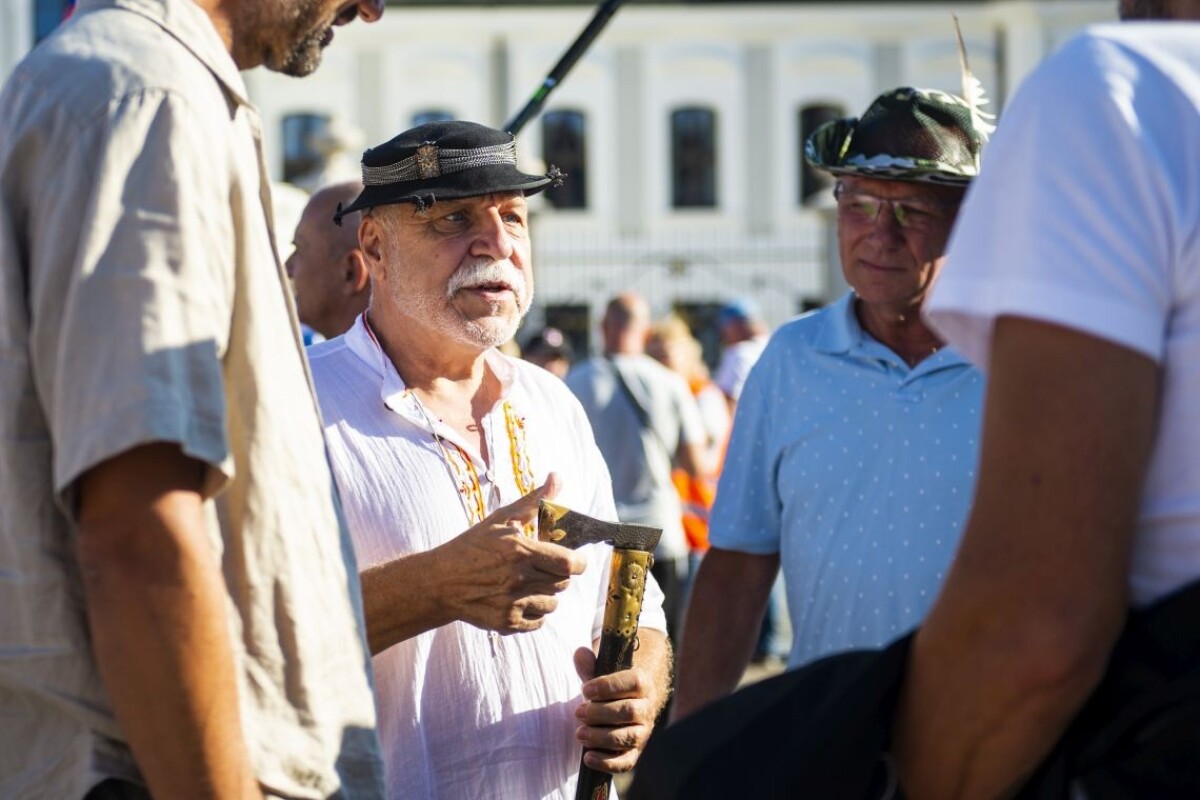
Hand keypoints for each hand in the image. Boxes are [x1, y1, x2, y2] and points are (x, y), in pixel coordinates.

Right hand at [435, 474, 585, 633]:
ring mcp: (513, 603)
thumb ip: (533, 501)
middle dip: (558, 575)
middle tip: (542, 568)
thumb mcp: (501, 518)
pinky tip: (517, 598)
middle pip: (564, 583)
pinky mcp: (507, 623)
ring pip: (553, 603)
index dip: (578, 562)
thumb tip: (556, 477)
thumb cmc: (472, 546)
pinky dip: (534, 612)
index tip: (575, 560)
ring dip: (546, 593)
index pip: (570, 563)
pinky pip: (539, 621)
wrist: (440, 582)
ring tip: (526, 583)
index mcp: (520, 551)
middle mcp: (518, 579)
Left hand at [572, 646, 659, 773]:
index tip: (585, 690)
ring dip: (601, 737)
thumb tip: (580, 654)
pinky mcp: (635, 752)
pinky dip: (607, 763)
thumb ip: (590, 664)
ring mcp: (643, 732)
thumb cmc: (609, 688)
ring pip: (628, 737)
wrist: (625, 705)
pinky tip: (588, 757)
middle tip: (578, 712)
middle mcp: (646, 708)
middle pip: (629, 712)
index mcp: (642, 683)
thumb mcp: (601, 672)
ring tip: (580, 734)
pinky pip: (626, 762)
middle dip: (600, 713)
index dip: (608, 686)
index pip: (633, 682)